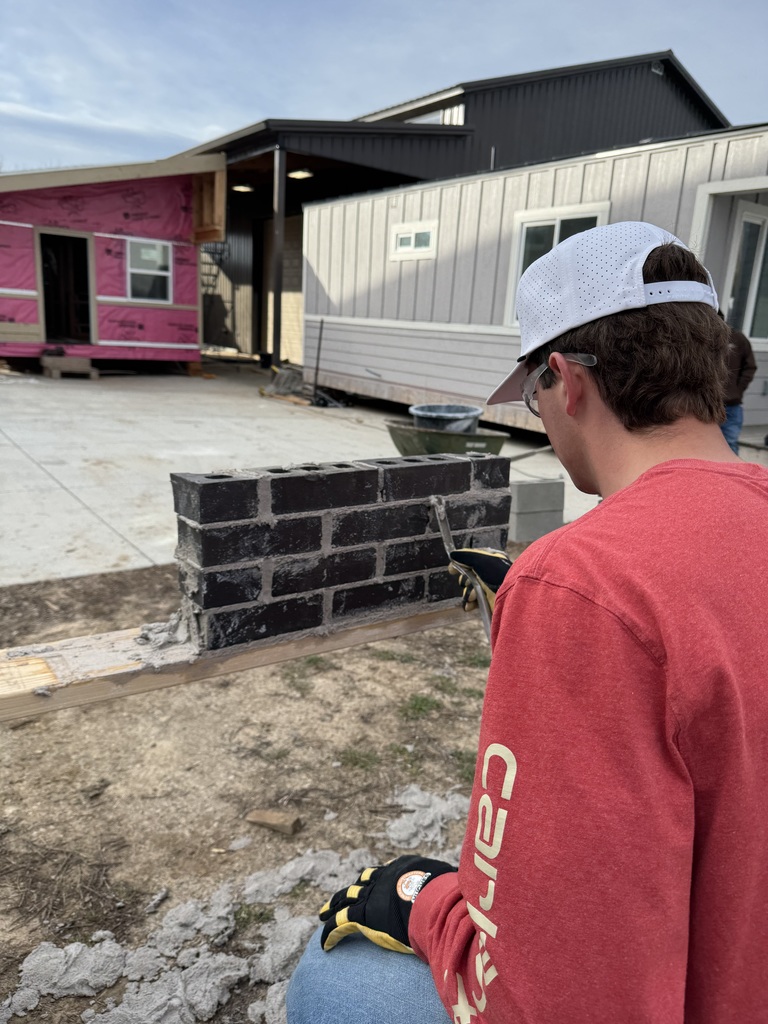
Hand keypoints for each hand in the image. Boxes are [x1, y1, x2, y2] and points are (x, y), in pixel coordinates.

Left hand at [319, 854, 456, 953]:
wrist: (433, 900)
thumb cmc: (448, 894)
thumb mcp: (450, 885)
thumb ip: (450, 887)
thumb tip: (466, 891)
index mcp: (404, 866)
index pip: (386, 871)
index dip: (378, 878)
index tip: (372, 882)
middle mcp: (384, 876)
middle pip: (362, 880)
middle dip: (352, 888)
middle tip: (342, 896)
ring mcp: (372, 893)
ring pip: (346, 898)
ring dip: (333, 905)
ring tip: (323, 913)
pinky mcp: (363, 914)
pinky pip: (341, 922)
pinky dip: (331, 931)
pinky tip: (324, 943)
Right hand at [448, 547, 512, 612]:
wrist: (511, 597)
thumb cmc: (498, 576)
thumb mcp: (481, 561)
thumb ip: (465, 556)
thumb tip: (452, 554)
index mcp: (490, 560)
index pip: (470, 559)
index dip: (460, 564)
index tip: (452, 570)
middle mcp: (489, 573)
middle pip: (467, 575)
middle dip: (466, 581)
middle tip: (472, 583)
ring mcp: (488, 587)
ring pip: (468, 589)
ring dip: (468, 593)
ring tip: (474, 596)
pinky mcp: (487, 600)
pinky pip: (473, 601)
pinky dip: (469, 603)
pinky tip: (470, 605)